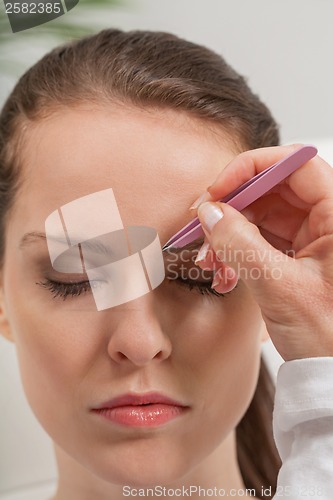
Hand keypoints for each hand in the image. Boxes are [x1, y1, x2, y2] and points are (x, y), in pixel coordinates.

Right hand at [194, 144, 332, 360]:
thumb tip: (209, 212)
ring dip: (230, 233)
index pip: (295, 165)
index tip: (218, 190)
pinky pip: (261, 238)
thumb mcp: (279, 288)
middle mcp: (329, 221)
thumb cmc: (329, 338)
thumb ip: (240, 245)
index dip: (251, 169)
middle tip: (202, 225)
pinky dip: (238, 251)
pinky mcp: (299, 255)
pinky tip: (224, 273)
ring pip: (262, 214)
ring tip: (211, 262)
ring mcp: (314, 238)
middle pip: (272, 189)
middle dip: (232, 206)